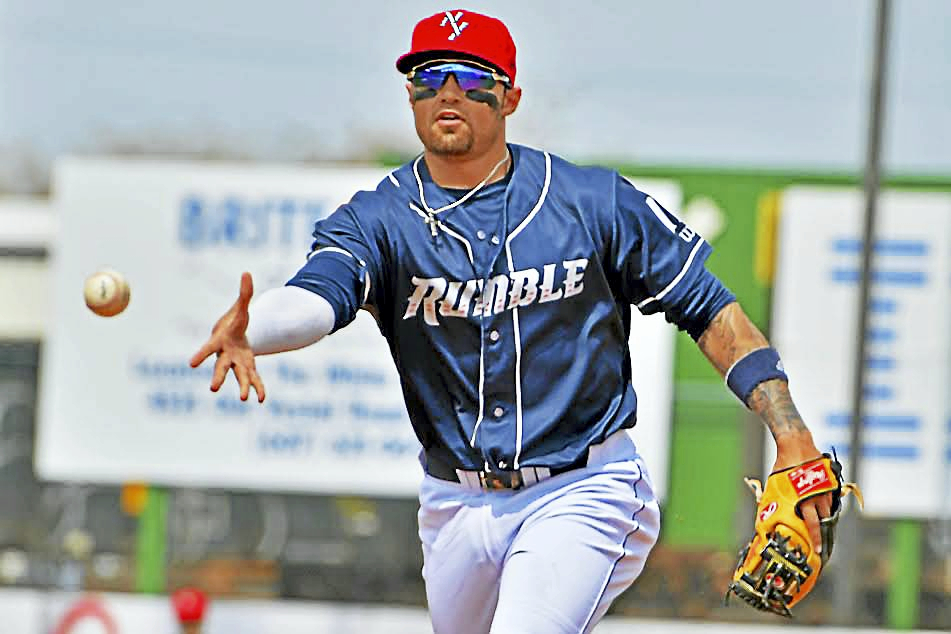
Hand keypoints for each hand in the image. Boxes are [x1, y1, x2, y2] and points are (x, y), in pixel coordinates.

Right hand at [189, 272, 266, 402]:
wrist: (235, 334)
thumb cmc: (235, 320)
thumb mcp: (241, 307)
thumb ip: (244, 293)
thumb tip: (247, 273)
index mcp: (220, 341)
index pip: (208, 349)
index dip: (200, 355)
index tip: (191, 364)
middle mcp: (226, 355)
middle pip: (221, 367)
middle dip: (218, 377)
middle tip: (214, 389)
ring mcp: (237, 363)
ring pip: (239, 376)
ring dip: (243, 387)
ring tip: (245, 400)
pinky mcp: (248, 367)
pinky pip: (253, 379)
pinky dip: (258, 388)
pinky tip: (261, 399)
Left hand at [772, 432, 830, 552]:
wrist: (796, 445)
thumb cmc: (782, 468)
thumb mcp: (774, 487)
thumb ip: (773, 504)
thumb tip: (765, 519)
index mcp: (803, 500)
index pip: (812, 525)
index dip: (816, 539)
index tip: (818, 551)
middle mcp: (817, 497)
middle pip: (823, 521)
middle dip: (822, 533)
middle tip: (821, 544)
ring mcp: (826, 489)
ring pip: (828, 510)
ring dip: (825, 519)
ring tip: (820, 526)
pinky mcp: (831, 482)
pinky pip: (831, 499)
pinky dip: (827, 506)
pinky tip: (822, 509)